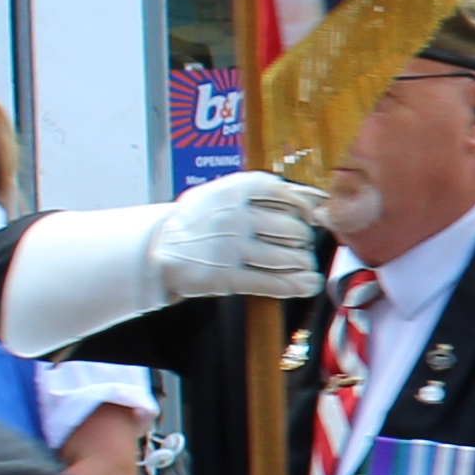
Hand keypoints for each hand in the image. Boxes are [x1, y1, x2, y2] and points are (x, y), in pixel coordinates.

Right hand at [153, 168, 326, 302]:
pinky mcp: (226, 276)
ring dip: (302, 263)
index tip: (309, 216)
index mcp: (234, 190)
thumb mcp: (224, 193)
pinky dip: (295, 285)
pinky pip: (272, 282)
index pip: (285, 194)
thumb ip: (265, 192)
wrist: (159, 247)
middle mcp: (234, 217)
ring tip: (304, 264)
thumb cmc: (202, 219)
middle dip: (303, 239)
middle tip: (301, 244)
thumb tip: (315, 197)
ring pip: (286, 257)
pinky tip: (306, 284)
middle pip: (291, 228)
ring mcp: (230, 247)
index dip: (303, 207)